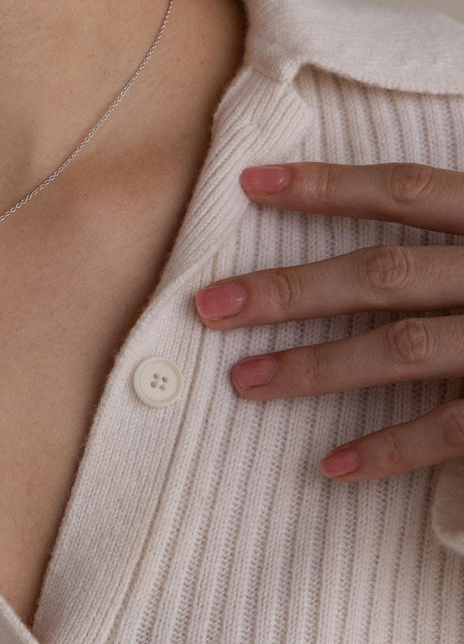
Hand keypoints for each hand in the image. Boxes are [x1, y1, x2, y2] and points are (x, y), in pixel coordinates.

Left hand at [195, 162, 463, 481]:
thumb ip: (457, 220)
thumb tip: (388, 207)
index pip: (405, 191)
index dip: (328, 185)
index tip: (251, 187)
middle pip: (382, 274)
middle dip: (291, 289)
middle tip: (210, 305)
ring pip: (404, 350)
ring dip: (317, 368)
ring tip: (244, 381)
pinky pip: (456, 432)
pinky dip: (393, 450)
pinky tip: (331, 465)